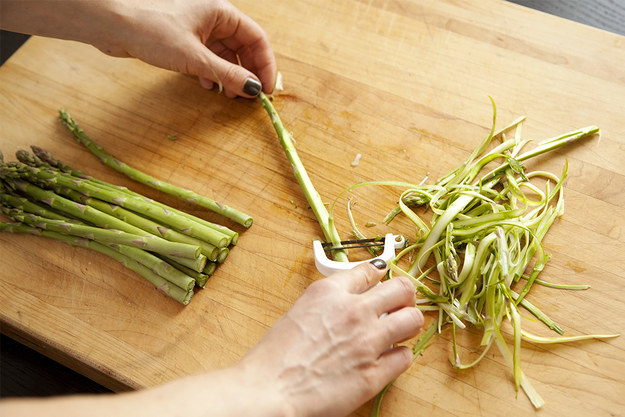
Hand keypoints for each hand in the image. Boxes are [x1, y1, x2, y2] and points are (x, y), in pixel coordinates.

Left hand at [1, 0, 276, 97]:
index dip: (265, 65)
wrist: (110, 21)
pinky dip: (211, 72)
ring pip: (224, 53)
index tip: (266, 91)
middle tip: (249, 99)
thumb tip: (254, 90)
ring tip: (230, 97)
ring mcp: (196, 27)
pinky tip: (207, 86)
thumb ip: (228, 75)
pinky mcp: (180, 39)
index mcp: (221, 12)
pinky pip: (206, 56)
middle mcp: (211, 17)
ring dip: (230, 75)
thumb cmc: (151, 29)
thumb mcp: (195, 58)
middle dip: (248, 73)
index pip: (257, 39)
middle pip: (242, 47)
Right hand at [239, 260, 423, 416]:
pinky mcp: (375, 374)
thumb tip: (348, 300)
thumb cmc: (275, 356)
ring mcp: (368, 342)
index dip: (380, 275)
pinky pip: (405, 357)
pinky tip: (389, 357)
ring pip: (413, 319)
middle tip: (400, 304)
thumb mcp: (300, 311)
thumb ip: (328, 301)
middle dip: (404, 295)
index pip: (370, 271)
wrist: (269, 390)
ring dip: (408, 323)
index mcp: (330, 292)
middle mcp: (354, 311)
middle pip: (402, 288)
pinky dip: (400, 356)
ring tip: (399, 330)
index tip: (382, 280)